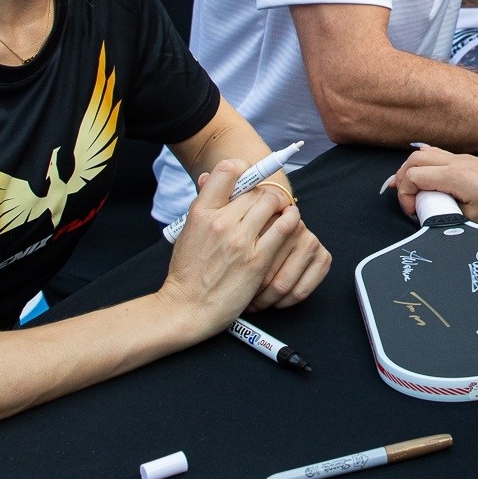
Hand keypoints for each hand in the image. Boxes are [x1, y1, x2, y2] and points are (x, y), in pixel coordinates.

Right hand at [160, 160, 325, 334]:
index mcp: (200, 212)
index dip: (244, 169)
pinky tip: (291, 220)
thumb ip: (202, 205)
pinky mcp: (257, 259)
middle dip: (264, 192)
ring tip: (281, 209)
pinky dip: (291, 219)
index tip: (250, 178)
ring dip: (280, 204)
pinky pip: (283, 228)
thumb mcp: (187, 231)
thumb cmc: (186, 272)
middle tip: (269, 201)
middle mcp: (220, 221)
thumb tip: (208, 177)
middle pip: (255, 189)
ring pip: (271, 203)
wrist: (186, 309)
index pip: (227, 170)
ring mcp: (239, 240)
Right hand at [390, 145, 477, 224]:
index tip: (413, 211)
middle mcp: (453, 162)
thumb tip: (426, 210)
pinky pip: (437, 153)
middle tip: (404, 198)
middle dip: (401, 178)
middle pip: (414, 160)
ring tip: (405, 186)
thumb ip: (443, 213)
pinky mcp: (465, 160)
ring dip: (411, 168)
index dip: (405, 194)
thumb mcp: (469, 219)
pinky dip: (423, 162)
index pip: (413, 177)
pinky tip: (419, 170)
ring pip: (424, 153)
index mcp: (452, 177)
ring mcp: (459, 158)